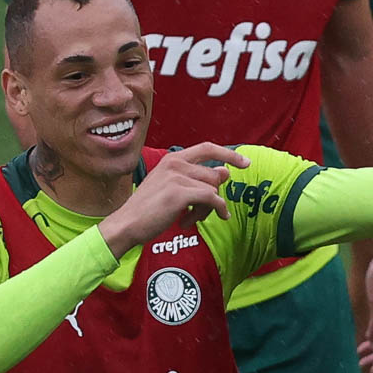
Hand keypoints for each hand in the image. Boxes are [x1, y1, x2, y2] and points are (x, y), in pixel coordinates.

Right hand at [97, 143, 249, 258]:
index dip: (229, 155)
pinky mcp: (179, 193)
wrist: (127, 223)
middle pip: (215, 176)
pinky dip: (212, 212)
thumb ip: (196, 178)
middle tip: (197, 212)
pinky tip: (190, 222)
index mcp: (173, 159)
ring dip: (206, 209)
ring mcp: (177, 177)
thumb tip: (225, 172)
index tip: (246, 163)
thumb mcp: (173, 188)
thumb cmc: (149, 208)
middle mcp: (175, 163)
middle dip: (212, 196)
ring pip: (214, 190)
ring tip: (188, 218)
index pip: (208, 148)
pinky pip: (212, 200)